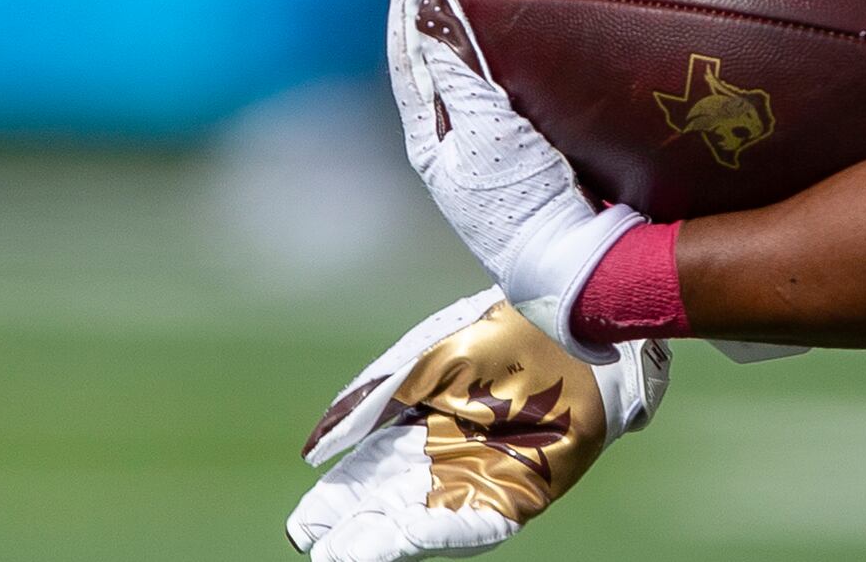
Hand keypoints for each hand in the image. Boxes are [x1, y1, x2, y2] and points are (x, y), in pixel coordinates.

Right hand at [288, 288, 669, 561]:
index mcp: (416, 428)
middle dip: (352, 530)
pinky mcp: (516, 496)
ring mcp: (477, 480)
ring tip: (342, 557)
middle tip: (318, 549)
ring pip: (419, 522)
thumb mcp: (417, 366)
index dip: (334, 502)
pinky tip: (405, 537)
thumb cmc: (493, 335)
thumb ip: (367, 406)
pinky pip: (471, 523)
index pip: (364, 475)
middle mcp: (442, 461)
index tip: (303, 527)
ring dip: (382, 540)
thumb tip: (314, 450)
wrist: (561, 327)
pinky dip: (438, 531)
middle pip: (386, 506)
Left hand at [387, 0, 644, 356]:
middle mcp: (456, 138)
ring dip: (487, 17)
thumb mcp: (485, 131)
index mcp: (429, 137)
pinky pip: (519, 82)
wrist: (580, 266)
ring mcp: (496, 144)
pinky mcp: (536, 147)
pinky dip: (524, 46)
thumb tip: (430, 9)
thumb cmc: (524, 202)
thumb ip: (458, 69)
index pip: (409, 50)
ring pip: (479, 65)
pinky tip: (548, 24)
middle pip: (441, 52)